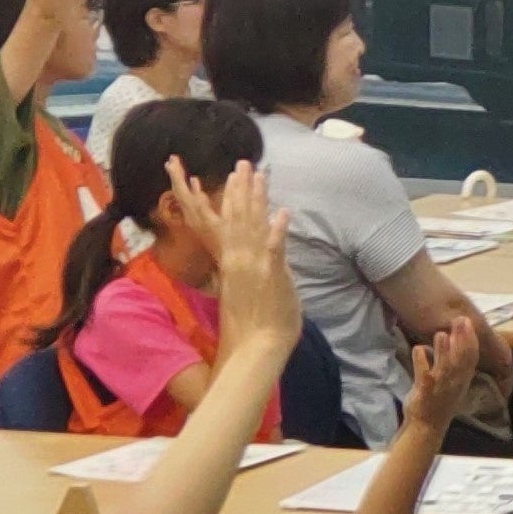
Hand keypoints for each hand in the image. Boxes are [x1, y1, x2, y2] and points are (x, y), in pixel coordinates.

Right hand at [168, 159, 300, 355]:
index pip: (230, 224)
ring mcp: (254, 266)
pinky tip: (283, 212)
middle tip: (242, 163)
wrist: (251, 350)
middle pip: (239, 217)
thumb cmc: (248, 329)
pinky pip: (275, 248)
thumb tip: (257, 262)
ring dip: (257, 199)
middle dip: (242, 188)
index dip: (233, 200)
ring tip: (259, 174)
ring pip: (254, 225)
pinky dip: (278, 230)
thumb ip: (248, 273)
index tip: (233, 179)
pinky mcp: (271, 276)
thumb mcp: (244, 294)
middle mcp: (239, 260)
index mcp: (232, 263)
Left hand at [404, 319, 479, 430]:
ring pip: (444, 366)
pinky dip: (421, 361)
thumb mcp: (453, 381)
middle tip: (460, 319)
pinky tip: (419, 348)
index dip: (470, 339)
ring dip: (443, 350)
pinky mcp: (425, 391)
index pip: (471, 357)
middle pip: (460, 359)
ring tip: (442, 334)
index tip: (468, 321)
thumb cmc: (439, 400)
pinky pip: (423, 375)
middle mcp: (454, 382)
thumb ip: (454, 361)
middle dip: (461, 339)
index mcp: (462, 379)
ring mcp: (440, 387)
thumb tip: (454, 337)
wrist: (426, 426)